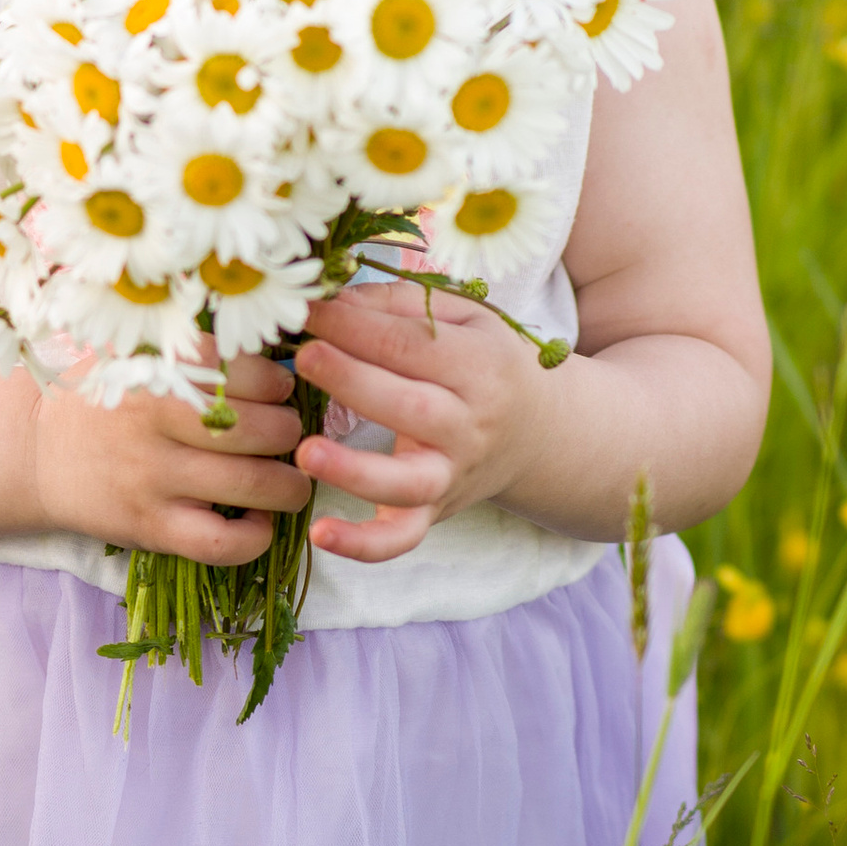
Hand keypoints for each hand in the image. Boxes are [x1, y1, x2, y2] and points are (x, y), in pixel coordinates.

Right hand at [31, 349, 312, 563]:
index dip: (279, 384)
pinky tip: (257, 520)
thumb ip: (199, 350)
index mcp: (161, 368)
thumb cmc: (104, 398)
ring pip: (256, 485)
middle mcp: (158, 419)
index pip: (252, 372)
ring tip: (288, 480)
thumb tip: (282, 354)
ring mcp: (153, 476)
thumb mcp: (138, 353)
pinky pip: (223, 543)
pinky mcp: (149, 526)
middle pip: (263, 429)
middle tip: (285, 435)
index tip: (277, 391)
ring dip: (291, 485)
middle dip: (291, 433)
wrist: (35, 450)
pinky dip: (257, 537)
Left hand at [292, 286, 547, 563]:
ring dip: (355, 471)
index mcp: (479, 367)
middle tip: (305, 355)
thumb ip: (401, 305)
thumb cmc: (487, 365)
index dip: (355, 326)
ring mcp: (451, 475)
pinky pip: (402, 538)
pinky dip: (364, 546)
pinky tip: (320, 534)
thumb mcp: (464, 320)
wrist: (541, 433)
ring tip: (306, 451)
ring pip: (407, 482)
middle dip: (354, 380)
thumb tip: (332, 299)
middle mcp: (470, 425)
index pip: (411, 344)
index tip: (306, 310)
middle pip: (411, 406)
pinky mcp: (434, 512)